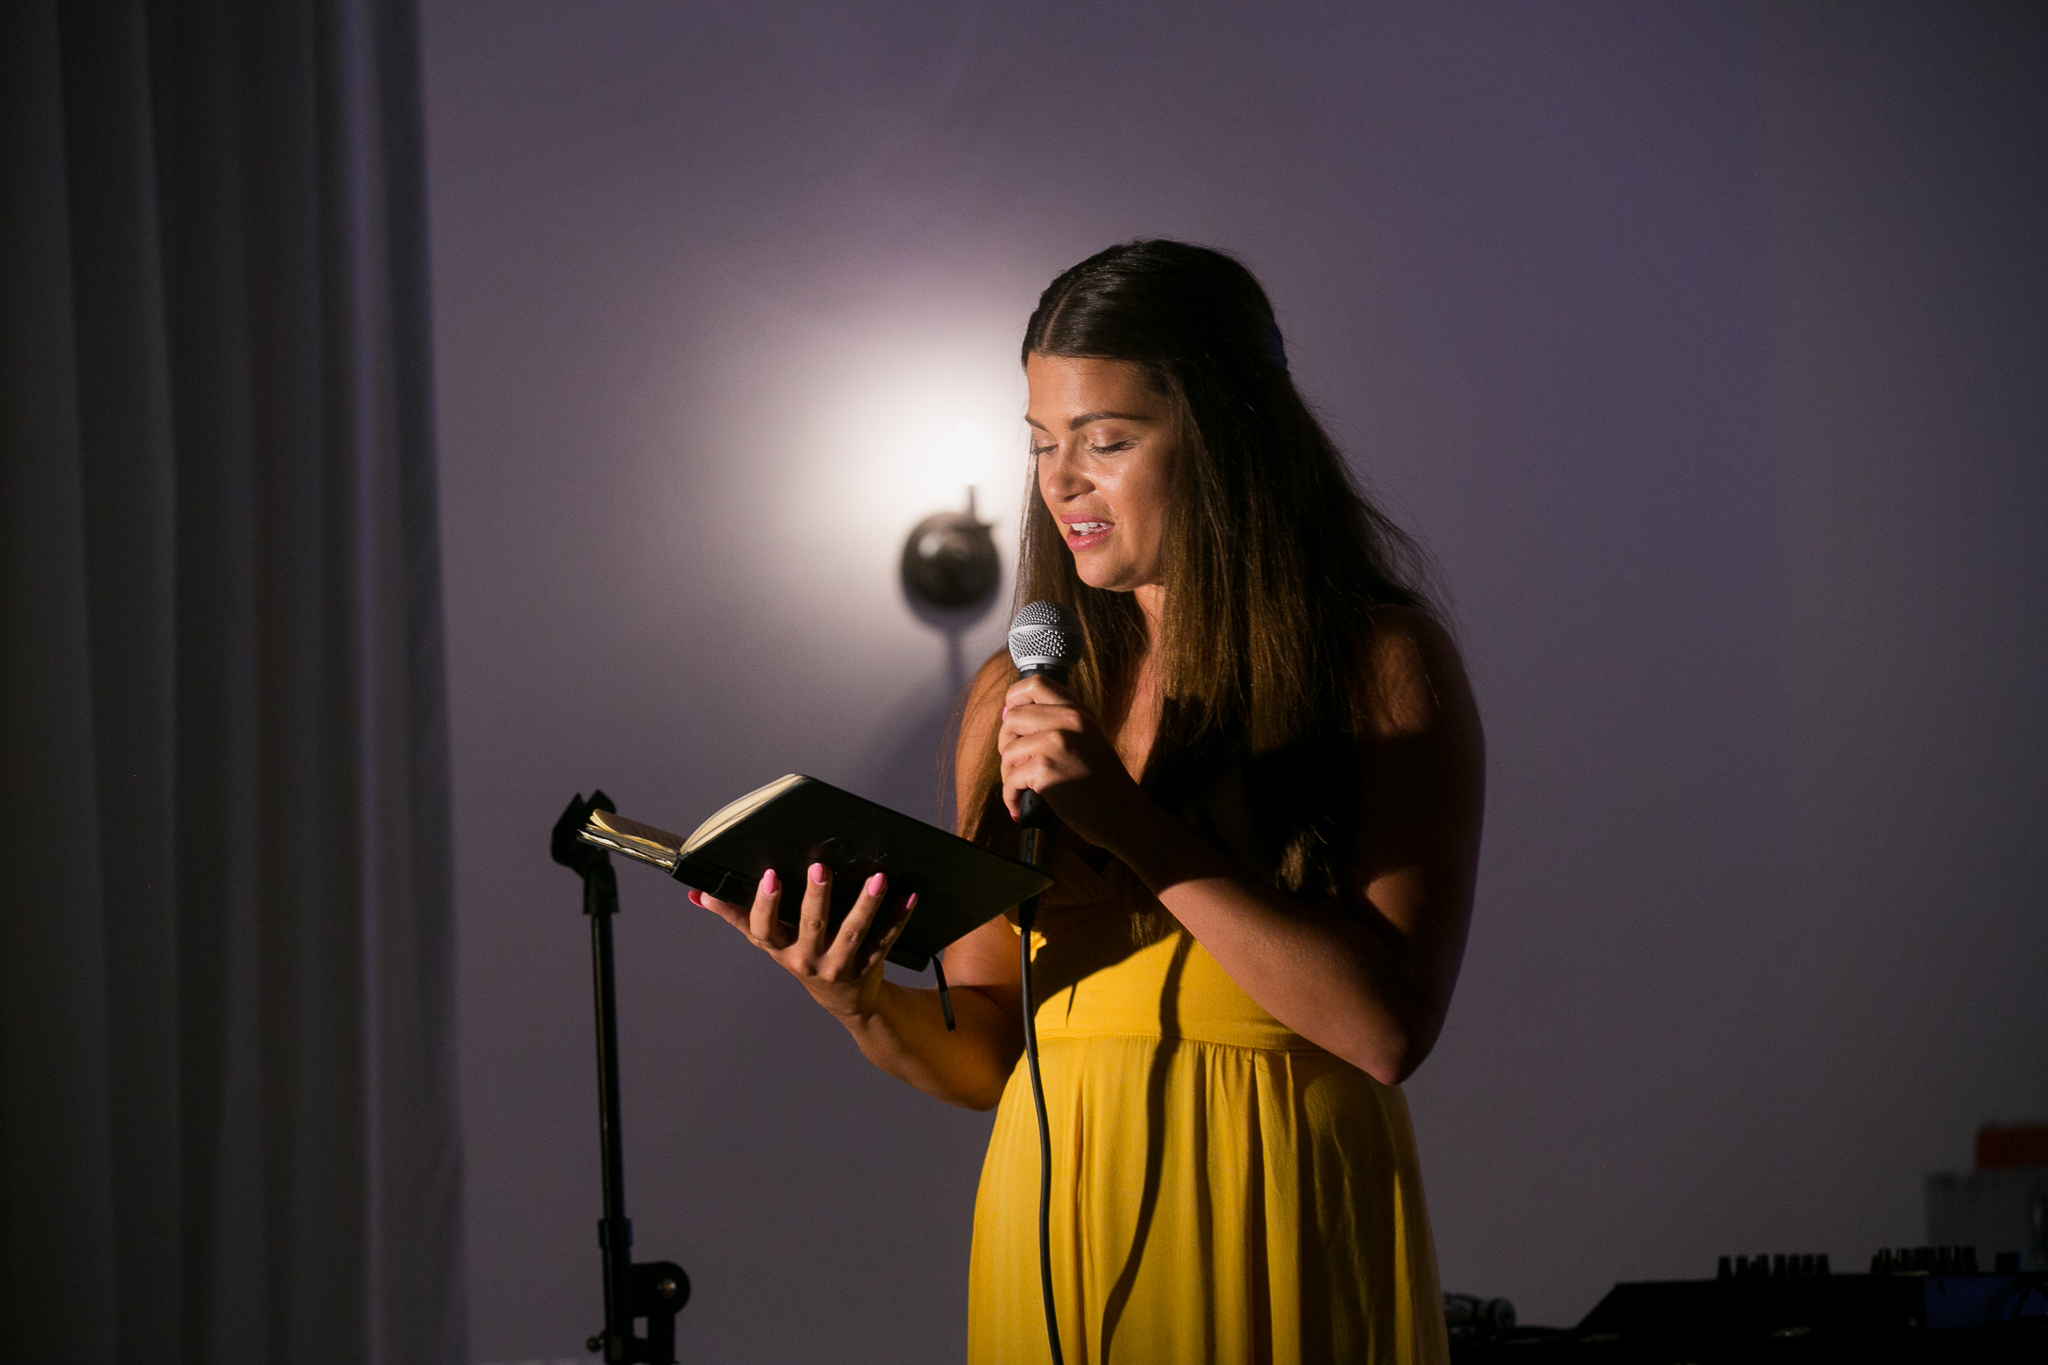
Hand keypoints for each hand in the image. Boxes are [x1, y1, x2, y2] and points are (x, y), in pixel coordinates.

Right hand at [691, 862, 914, 1019]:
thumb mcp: (769, 940)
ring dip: (865, 905)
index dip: (766, 904)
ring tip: (877, 878)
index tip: (771, 875)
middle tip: (820, 867)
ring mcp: (839, 966)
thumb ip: (735, 915)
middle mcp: (806, 960)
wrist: (845, 1000)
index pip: (764, 928)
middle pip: (811, 927)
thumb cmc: (801, 956)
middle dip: (816, 897)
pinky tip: (909, 896)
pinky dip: (898, 918)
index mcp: (779, 948)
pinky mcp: (869, 966)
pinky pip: (885, 941)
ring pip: (852, 934)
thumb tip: (698, 895)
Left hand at [998, 673, 1149, 849]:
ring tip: (1020, 788)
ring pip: (1008, 750)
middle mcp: (1069, 721)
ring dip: (1008, 773)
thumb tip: (1007, 713)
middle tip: (1015, 763)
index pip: (1036, 683)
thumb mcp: (1087, 738)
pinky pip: (1011, 779)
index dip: (1015, 698)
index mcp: (1078, 711)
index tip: (1011, 717)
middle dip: (1005, 742)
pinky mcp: (1047, 771)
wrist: (1123, 814)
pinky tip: (1019, 805)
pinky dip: (1010, 796)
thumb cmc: (1102, 782)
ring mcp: (1057, 744)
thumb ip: (1055, 723)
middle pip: (1012, 717)